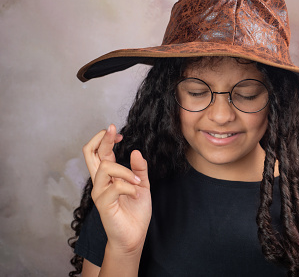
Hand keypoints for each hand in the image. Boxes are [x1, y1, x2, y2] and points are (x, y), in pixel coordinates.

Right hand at [82, 124, 151, 254]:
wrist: (134, 235)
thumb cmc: (135, 211)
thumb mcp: (142, 185)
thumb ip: (139, 169)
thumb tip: (135, 151)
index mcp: (108, 175)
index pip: (99, 151)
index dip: (105, 138)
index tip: (116, 131)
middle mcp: (100, 181)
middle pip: (89, 153)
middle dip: (101, 139)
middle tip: (112, 130)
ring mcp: (99, 192)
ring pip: (105, 167)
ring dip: (125, 171)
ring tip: (138, 182)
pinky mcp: (103, 203)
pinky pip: (115, 186)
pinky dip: (129, 186)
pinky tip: (136, 194)